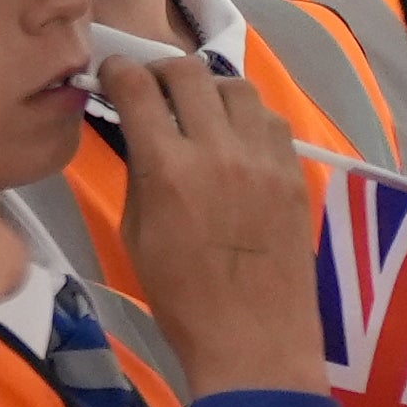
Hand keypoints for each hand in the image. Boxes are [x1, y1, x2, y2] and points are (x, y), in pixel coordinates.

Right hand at [101, 55, 323, 398]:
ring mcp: (263, 158)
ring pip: (237, 88)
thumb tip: (138, 132)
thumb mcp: (137, 234)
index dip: (119, 71)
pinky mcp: (294, 170)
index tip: (112, 71)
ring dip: (210, 88)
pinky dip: (247, 116)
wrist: (253, 335)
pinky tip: (234, 136)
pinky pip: (270, 120)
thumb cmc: (180, 297)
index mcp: (168, 170)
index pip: (138, 90)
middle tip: (152, 85)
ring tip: (197, 108)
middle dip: (162, 71)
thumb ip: (140, 174)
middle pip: (190, 74)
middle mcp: (218, 151)